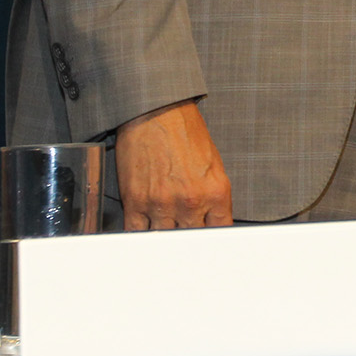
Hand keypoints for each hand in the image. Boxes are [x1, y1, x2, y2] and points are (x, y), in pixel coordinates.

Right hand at [116, 100, 231, 229]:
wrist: (157, 113)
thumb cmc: (185, 133)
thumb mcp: (214, 164)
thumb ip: (214, 197)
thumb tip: (212, 220)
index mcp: (215, 192)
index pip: (220, 231)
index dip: (214, 239)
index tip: (209, 243)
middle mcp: (190, 202)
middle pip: (192, 240)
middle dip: (189, 238)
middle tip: (186, 239)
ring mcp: (162, 205)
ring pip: (165, 240)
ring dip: (165, 237)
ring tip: (166, 232)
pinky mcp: (136, 203)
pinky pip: (138, 233)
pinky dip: (142, 236)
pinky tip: (146, 232)